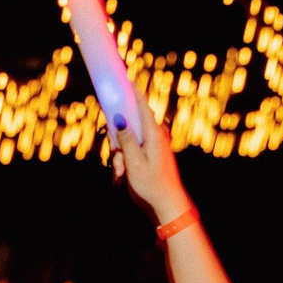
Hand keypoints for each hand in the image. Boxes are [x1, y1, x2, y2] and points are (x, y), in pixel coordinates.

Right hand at [109, 102, 190, 227]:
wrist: (166, 205)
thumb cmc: (152, 185)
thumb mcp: (134, 163)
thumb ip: (126, 140)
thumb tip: (118, 118)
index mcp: (154, 134)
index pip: (142, 105)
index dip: (133, 91)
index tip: (125, 77)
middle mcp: (153, 136)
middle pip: (128, 124)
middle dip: (116, 141)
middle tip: (117, 160)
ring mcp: (151, 146)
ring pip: (125, 140)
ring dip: (119, 155)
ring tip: (122, 173)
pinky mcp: (148, 155)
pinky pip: (129, 150)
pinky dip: (123, 161)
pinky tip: (123, 176)